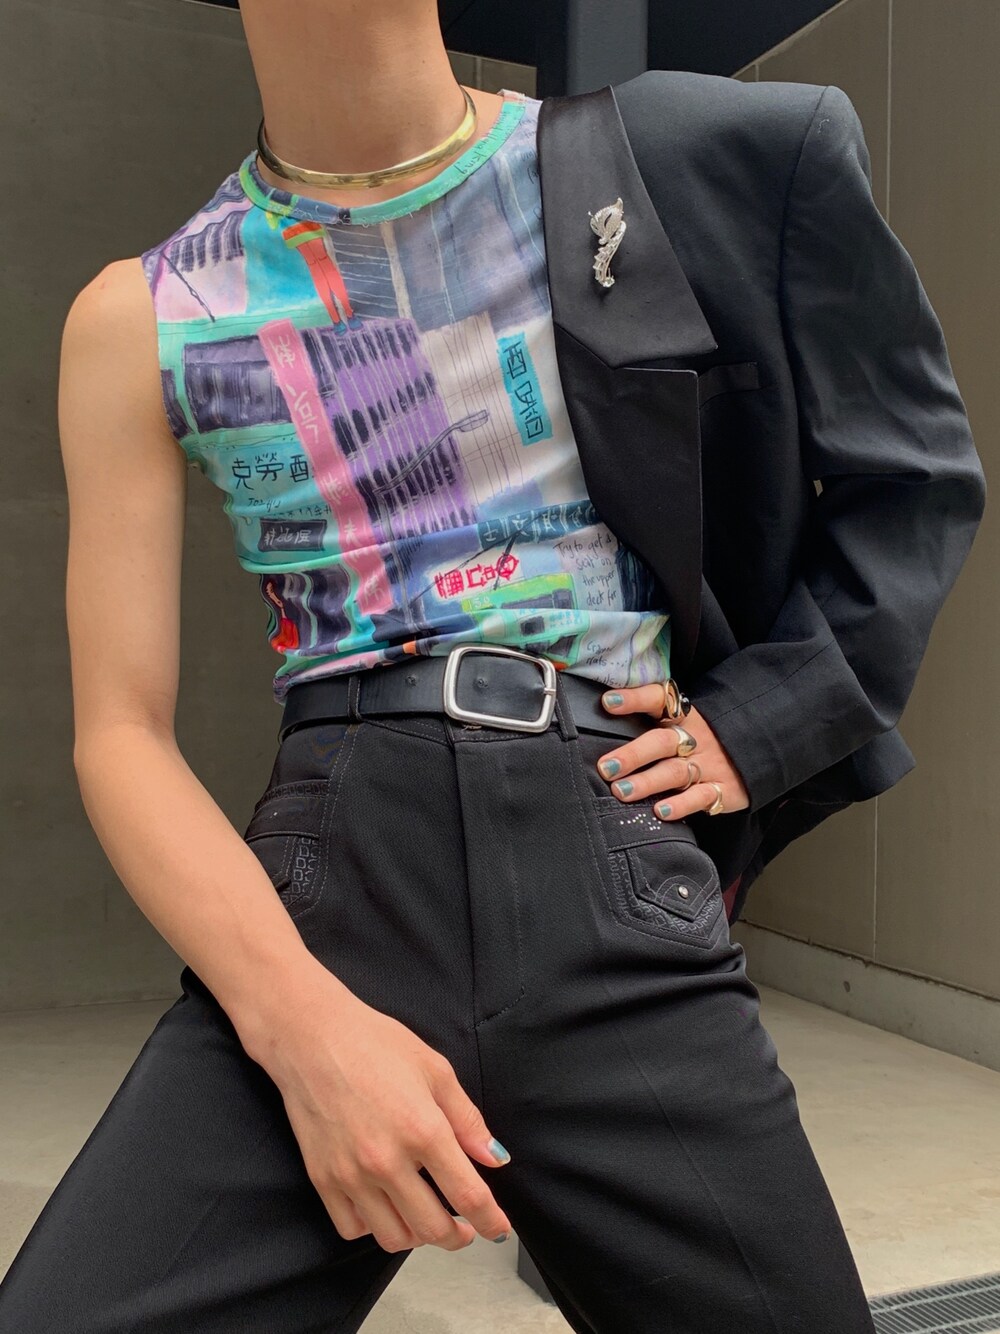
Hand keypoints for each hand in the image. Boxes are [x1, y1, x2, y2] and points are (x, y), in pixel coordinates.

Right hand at [255, 976, 512, 1253]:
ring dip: (417, 1236)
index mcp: (423, 1130)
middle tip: (464, 1228)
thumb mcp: (435, 1069)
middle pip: (432, 1228)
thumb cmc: (374, 1043)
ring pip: (393, 1238)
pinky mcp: (323, 1180)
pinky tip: (383, 1207)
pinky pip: (352, 1228)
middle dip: (457, 1236)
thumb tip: (495, 1158)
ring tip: (425, 1217)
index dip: (490, 1220)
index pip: (467, 1195)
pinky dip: (374, 1227)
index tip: (499, 1228)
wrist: (312, 1038)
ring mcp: (351, 1175)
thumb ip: (467, 1119)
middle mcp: (387, 1161)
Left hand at [597, 684, 749, 819]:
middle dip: (633, 754)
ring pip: (676, 773)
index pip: (660, 699)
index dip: (635, 699)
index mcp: (685, 716)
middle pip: (662, 742)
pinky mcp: (724, 791)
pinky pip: (701, 798)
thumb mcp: (687, 722)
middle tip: (606, 767)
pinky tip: (660, 811)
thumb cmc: (708, 738)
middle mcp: (696, 739)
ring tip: (621, 791)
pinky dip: (681, 805)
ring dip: (647, 782)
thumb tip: (607, 712)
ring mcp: (710, 766)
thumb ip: (653, 719)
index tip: (608, 702)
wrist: (761, 751)